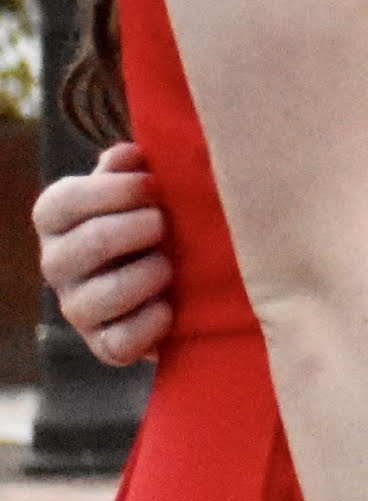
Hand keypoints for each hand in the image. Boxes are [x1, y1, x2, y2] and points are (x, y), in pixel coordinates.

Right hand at [33, 144, 174, 363]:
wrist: (176, 282)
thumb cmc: (152, 221)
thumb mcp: (140, 192)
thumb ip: (130, 171)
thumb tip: (129, 155)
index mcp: (58, 220)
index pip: (63, 202)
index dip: (114, 191)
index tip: (153, 185)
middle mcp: (57, 264)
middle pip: (90, 243)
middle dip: (140, 229)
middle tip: (165, 224)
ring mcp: (78, 308)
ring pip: (103, 296)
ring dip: (149, 275)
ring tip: (170, 265)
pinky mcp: (104, 345)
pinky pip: (120, 342)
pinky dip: (151, 324)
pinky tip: (170, 307)